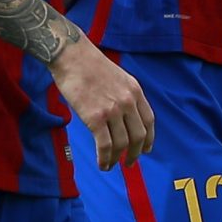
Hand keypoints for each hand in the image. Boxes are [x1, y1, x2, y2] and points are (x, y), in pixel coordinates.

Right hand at [50, 33, 154, 170]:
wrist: (73, 56)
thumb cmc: (91, 66)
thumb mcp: (118, 77)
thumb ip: (125, 95)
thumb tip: (124, 118)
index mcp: (134, 90)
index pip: (149, 120)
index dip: (149, 138)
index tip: (146, 149)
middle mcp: (127, 101)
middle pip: (138, 135)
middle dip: (135, 153)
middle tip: (129, 163)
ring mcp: (112, 110)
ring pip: (121, 144)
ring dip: (116, 159)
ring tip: (110, 165)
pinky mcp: (95, 118)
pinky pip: (104, 146)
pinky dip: (104, 159)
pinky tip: (101, 164)